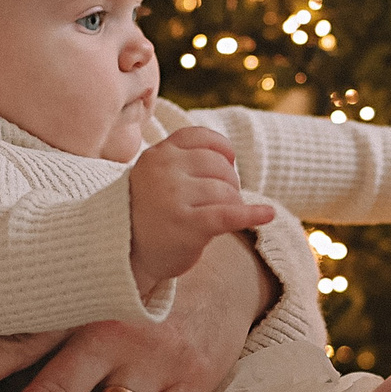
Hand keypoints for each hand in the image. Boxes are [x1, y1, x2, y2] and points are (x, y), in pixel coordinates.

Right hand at [129, 128, 274, 294]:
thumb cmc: (149, 213)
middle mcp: (164, 171)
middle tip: (221, 201)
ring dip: (233, 204)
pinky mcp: (187, 226)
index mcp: (158, 154)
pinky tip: (267, 215)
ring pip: (227, 191)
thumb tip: (232, 157)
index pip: (202, 138)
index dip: (223, 150)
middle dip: (230, 183)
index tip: (228, 163)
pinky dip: (252, 215)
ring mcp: (174, 198)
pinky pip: (229, 215)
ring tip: (220, 216)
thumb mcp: (155, 176)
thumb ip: (182, 160)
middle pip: (220, 166)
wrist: (123, 253)